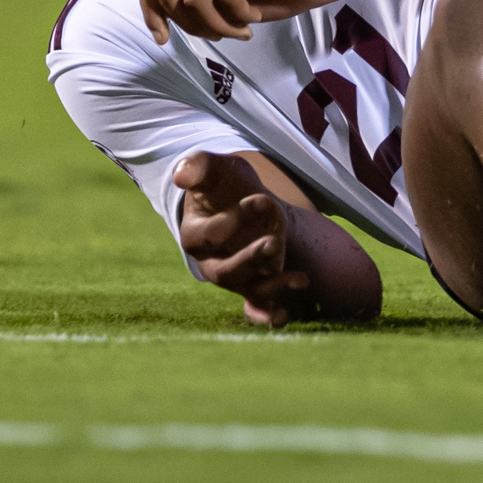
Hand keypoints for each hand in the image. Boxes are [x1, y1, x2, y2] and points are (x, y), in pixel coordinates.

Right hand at [175, 151, 312, 326]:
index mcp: (194, 234)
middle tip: (273, 242)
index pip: (210, 233)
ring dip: (271, 285)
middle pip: (225, 272)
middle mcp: (211, 261)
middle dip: (250, 259)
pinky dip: (269, 315)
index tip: (262, 199)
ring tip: (300, 278)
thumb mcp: (215, 168)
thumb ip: (199, 167)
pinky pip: (257, 307)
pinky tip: (285, 316)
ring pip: (247, 288)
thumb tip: (182, 175)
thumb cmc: (225, 183)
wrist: (242, 198)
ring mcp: (235, 275)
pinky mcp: (255, 283)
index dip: (235, 219)